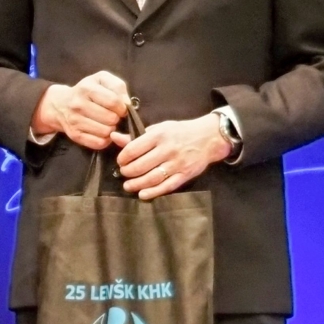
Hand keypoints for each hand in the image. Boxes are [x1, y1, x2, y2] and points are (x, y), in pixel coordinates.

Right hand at [35, 70, 130, 149]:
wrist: (60, 104)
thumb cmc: (86, 91)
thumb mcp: (101, 79)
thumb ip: (117, 86)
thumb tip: (126, 103)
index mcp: (86, 88)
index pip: (114, 102)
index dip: (122, 107)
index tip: (120, 108)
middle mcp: (78, 105)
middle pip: (111, 119)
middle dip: (116, 118)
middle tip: (112, 115)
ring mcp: (75, 121)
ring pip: (106, 132)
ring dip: (111, 129)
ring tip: (106, 123)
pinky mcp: (75, 135)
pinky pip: (99, 143)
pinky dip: (105, 139)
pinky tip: (101, 131)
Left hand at [113, 114, 231, 199]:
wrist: (209, 137)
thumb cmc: (180, 132)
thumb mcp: (159, 128)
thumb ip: (136, 136)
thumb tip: (114, 137)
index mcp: (159, 135)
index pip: (133, 149)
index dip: (122, 158)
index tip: (120, 161)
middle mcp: (168, 149)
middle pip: (140, 166)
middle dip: (127, 172)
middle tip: (123, 173)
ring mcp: (177, 164)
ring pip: (152, 178)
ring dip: (136, 184)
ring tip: (128, 186)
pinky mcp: (185, 175)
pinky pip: (167, 186)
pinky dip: (153, 192)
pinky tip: (142, 194)